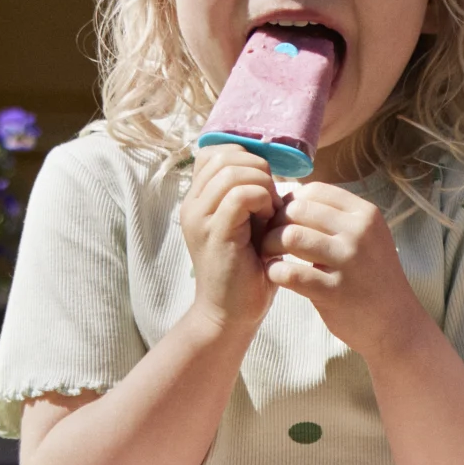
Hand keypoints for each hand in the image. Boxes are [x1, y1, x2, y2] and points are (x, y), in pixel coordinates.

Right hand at [176, 145, 286, 335]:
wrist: (232, 313)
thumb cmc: (247, 268)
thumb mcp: (248, 222)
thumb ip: (251, 192)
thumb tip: (272, 164)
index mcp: (197, 198)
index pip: (216, 151)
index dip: (246, 159)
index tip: (263, 186)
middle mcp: (192, 204)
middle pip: (225, 155)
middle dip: (258, 170)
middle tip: (270, 201)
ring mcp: (200, 217)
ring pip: (233, 171)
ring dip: (262, 186)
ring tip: (269, 213)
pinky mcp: (215, 233)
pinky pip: (241, 195)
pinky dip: (263, 201)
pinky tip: (268, 223)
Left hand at [261, 179, 426, 352]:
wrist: (396, 323)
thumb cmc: (372, 278)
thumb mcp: (366, 238)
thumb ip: (335, 218)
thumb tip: (291, 198)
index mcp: (366, 214)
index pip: (315, 190)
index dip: (290, 201)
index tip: (283, 219)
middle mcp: (359, 233)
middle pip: (298, 209)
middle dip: (275, 222)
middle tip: (270, 238)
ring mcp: (349, 262)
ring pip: (290, 236)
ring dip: (270, 245)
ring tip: (269, 255)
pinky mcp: (335, 291)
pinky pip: (290, 273)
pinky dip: (275, 271)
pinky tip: (275, 274)